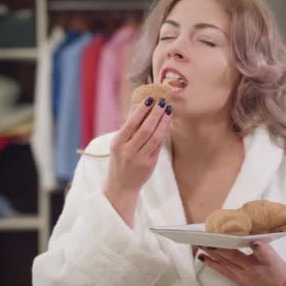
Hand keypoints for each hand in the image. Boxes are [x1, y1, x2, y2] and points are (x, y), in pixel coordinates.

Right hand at [104, 97, 172, 225]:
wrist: (121, 186)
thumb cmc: (120, 161)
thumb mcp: (118, 145)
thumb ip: (129, 129)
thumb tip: (139, 107)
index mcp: (117, 143)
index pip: (131, 123)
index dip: (142, 110)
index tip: (150, 99)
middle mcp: (127, 151)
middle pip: (146, 129)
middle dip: (156, 114)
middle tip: (163, 102)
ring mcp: (139, 159)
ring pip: (155, 137)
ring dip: (163, 122)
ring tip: (168, 111)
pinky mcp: (149, 164)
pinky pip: (158, 146)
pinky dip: (163, 133)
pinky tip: (167, 124)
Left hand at [198, 241, 285, 285]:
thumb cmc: (278, 272)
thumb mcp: (274, 259)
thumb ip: (263, 249)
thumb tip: (253, 240)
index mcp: (251, 266)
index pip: (233, 254)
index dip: (222, 245)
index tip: (214, 236)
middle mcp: (242, 273)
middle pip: (224, 258)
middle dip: (212, 248)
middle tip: (201, 238)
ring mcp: (238, 277)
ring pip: (221, 265)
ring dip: (209, 255)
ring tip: (198, 246)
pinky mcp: (237, 280)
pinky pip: (222, 271)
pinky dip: (212, 264)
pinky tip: (204, 258)